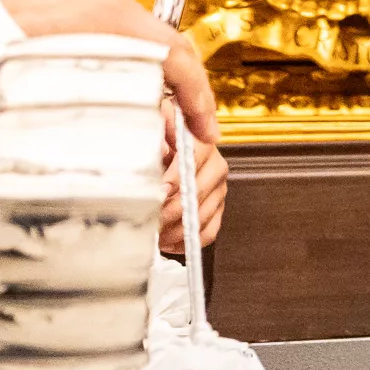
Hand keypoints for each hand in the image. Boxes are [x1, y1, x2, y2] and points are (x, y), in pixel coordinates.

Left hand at [0, 0, 219, 144]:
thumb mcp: (29, 95)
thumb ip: (75, 120)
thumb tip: (111, 159)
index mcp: (107, 18)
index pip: (176, 57)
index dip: (198, 99)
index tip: (206, 134)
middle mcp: (107, 4)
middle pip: (170, 46)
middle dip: (189, 89)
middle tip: (196, 130)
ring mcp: (91, 2)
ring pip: (148, 43)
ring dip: (162, 80)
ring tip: (164, 117)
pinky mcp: (73, 8)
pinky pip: (123, 38)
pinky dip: (136, 68)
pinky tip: (126, 95)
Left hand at [159, 113, 227, 251]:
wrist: (171, 155)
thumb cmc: (160, 141)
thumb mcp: (155, 126)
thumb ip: (158, 132)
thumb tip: (163, 148)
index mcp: (202, 143)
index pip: (195, 157)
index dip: (178, 176)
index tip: (160, 191)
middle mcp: (215, 165)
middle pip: (200, 191)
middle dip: (173, 209)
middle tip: (151, 219)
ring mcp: (218, 189)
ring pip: (204, 215)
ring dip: (178, 229)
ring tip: (155, 234)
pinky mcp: (217, 209)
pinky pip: (210, 231)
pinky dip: (189, 241)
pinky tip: (169, 243)